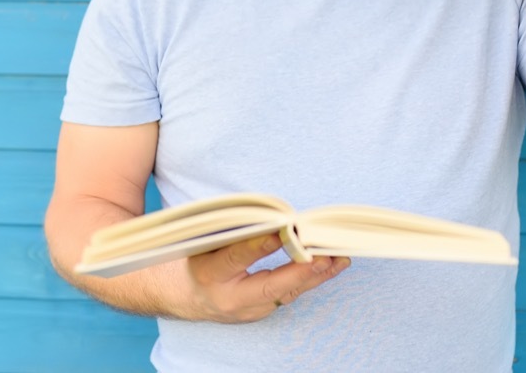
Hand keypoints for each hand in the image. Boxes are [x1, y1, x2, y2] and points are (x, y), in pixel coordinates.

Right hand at [185, 234, 349, 322]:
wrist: (187, 296)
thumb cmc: (199, 258)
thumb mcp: (205, 241)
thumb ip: (232, 230)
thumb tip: (267, 214)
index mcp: (210, 274)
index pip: (237, 258)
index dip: (260, 245)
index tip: (283, 230)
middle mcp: (231, 298)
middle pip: (269, 287)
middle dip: (298, 272)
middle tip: (322, 256)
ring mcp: (248, 310)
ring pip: (286, 293)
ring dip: (314, 275)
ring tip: (338, 257)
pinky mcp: (262, 312)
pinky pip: (290, 294)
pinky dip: (311, 279)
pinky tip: (332, 265)